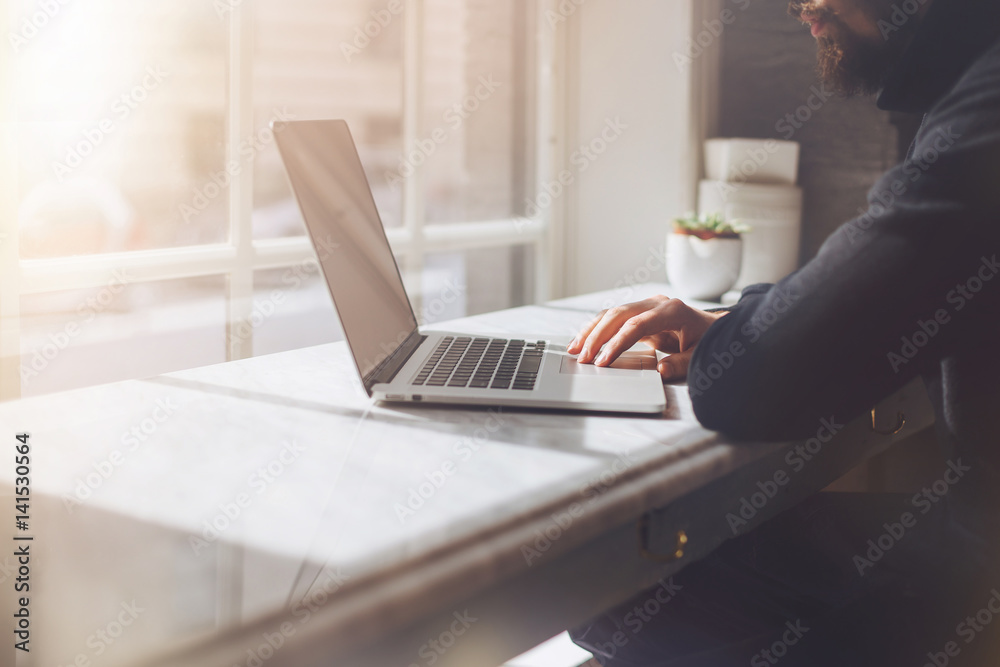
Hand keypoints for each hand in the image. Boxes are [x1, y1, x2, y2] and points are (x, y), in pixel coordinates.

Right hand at [567, 296, 727, 380]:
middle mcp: (656, 303)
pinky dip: (597, 329)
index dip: (617, 343)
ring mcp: (647, 306)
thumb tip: (661, 372)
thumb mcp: (700, 354)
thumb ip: (682, 363)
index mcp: (672, 311)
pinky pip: (614, 318)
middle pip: (618, 315)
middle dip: (597, 337)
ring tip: (575, 349)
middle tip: (583, 358)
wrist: (715, 328)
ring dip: (591, 331)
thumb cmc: (709, 340)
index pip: (637, 325)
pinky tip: (583, 340)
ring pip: (612, 313)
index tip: (603, 361)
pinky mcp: (640, 313)